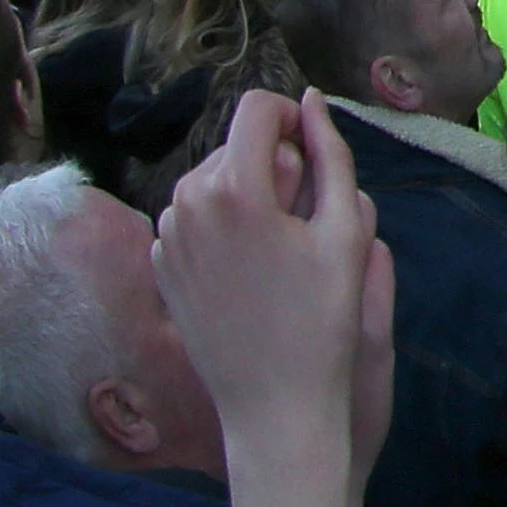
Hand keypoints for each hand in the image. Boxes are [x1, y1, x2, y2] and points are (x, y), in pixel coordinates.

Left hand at [151, 91, 394, 506]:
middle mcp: (186, 203)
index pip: (257, 109)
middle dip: (274, 165)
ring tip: (280, 251)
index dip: (294, 121)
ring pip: (212, 181)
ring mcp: (165, 237)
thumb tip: (310, 103)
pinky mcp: (159, 266)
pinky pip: (194, 219)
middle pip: (236, 146)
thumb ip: (332, 155)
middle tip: (307, 224)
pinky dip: (223, 228)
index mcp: (235, 188)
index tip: (317, 162)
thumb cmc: (323, 319)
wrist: (273, 403)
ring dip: (249, 196)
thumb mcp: (347, 232)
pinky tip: (249, 273)